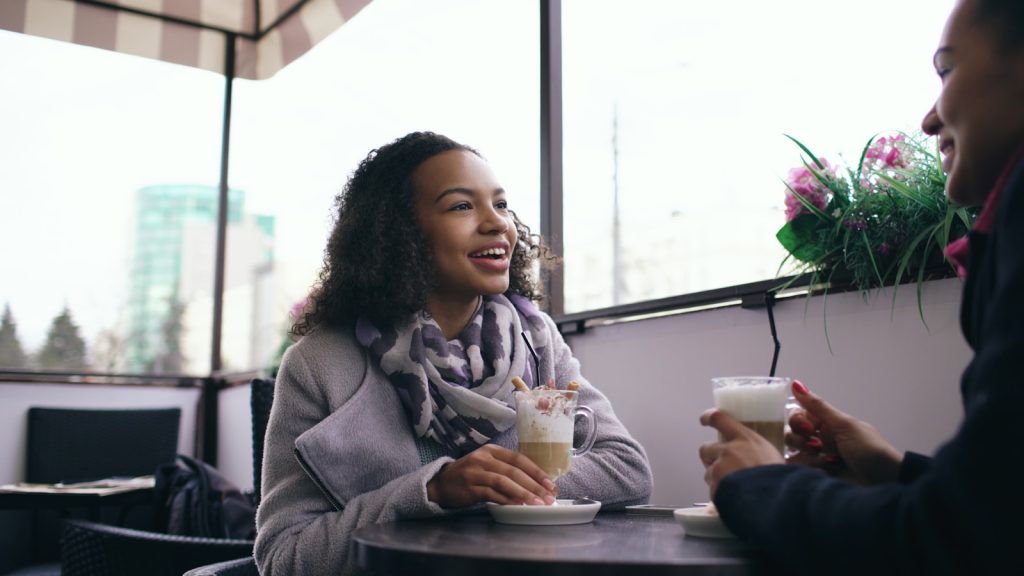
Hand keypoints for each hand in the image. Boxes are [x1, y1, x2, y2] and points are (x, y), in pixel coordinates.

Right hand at [426, 444, 556, 507]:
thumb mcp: (488, 464)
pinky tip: (517, 505)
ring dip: (523, 493)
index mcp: (492, 450)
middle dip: (534, 485)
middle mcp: (483, 458)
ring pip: (504, 481)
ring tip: (536, 503)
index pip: (519, 458)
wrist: (442, 483)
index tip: (550, 483)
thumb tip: (536, 483)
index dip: (536, 471)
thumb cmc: (471, 474)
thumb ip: (507, 469)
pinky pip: (491, 494)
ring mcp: (475, 472)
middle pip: (514, 471)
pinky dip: (506, 500)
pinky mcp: (469, 487)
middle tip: (548, 497)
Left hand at [699, 409, 784, 497]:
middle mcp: (729, 451)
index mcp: (746, 439)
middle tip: (720, 466)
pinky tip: (734, 501)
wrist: (776, 502)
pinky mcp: (714, 487)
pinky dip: (720, 496)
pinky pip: (713, 491)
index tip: (705, 419)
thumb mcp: (775, 458)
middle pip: (706, 448)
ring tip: (733, 488)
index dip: (709, 417)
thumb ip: (759, 454)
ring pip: (708, 473)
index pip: (720, 418)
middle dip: (710, 458)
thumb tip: (759, 462)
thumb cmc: (783, 481)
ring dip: (716, 479)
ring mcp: (719, 469)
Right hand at [785, 381, 902, 484]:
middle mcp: (821, 437)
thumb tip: (796, 383)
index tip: (808, 428)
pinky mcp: (820, 474)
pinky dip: (811, 470)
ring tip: (829, 463)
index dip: (797, 421)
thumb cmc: (869, 449)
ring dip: (809, 458)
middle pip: (792, 434)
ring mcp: (820, 457)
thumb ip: (818, 406)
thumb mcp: (844, 424)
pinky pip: (802, 470)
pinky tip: (826, 472)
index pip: (798, 415)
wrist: (885, 481)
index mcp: (828, 422)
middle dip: (800, 441)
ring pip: (796, 453)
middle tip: (817, 447)